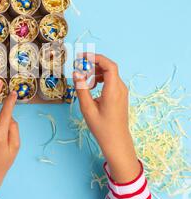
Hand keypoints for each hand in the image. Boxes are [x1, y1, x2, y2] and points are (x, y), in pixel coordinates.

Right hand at [73, 54, 139, 182]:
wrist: (116, 141)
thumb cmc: (102, 127)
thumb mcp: (87, 108)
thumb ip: (81, 89)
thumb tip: (77, 73)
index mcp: (114, 90)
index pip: (109, 65)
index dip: (96, 57)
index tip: (83, 57)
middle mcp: (120, 88)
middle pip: (109, 67)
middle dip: (93, 64)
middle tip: (79, 67)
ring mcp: (122, 91)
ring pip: (109, 73)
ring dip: (96, 72)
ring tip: (84, 80)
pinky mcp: (120, 95)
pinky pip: (110, 80)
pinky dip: (100, 79)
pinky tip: (91, 87)